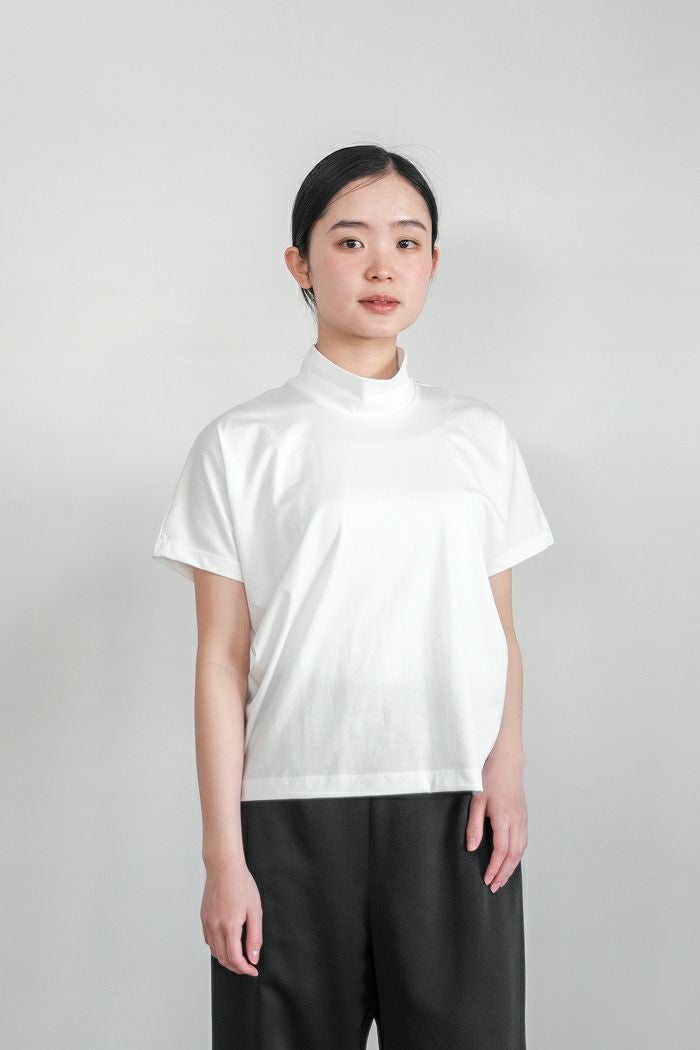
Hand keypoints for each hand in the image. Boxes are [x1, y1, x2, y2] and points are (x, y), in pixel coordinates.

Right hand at [201, 858, 262, 975]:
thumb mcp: (255, 910)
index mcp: (229, 927)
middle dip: (236, 967)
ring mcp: (207, 923)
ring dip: (226, 959)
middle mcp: (215, 927)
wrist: (224, 867)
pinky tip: (226, 944)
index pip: (235, 959)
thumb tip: (253, 956)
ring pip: (214, 951)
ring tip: (239, 957)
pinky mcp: (204, 917)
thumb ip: (254, 936)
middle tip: (248, 966)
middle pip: (223, 959)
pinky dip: (217, 948)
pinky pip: (209, 940)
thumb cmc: (241, 884)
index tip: (253, 970)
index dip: (244, 969)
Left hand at [465, 746, 526, 892]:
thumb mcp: (476, 800)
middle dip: (504, 873)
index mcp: (504, 818)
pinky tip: (511, 860)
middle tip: (495, 887)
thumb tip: (472, 847)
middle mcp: (517, 821)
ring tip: (502, 878)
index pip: (501, 851)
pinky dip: (518, 855)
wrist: (506, 761)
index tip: (487, 879)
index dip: (494, 868)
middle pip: (513, 855)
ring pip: (521, 850)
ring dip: (512, 867)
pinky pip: (523, 841)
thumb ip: (474, 826)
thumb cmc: (490, 777)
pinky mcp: (524, 817)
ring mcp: (522, 819)